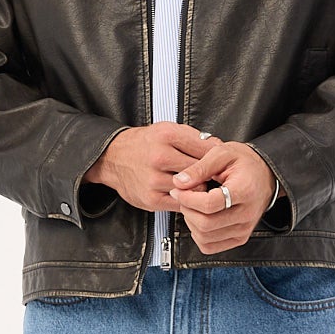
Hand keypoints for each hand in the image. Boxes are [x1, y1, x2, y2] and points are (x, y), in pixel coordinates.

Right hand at [84, 123, 218, 212]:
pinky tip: (187, 195)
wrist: (112, 158)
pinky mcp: (152, 199)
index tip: (221, 162)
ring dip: (199, 189)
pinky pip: (181, 204)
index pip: (205, 149)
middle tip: (215, 177)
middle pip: (201, 170)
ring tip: (200, 186)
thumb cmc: (143, 144)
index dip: (217, 157)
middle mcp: (160, 157)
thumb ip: (193, 137)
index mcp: (167, 136)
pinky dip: (187, 201)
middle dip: (210, 174)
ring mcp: (155, 180)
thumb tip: (218, 146)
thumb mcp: (166, 130)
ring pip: (193, 189)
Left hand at [168, 139, 277, 253]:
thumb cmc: (244, 163)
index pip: (210, 204)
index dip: (188, 198)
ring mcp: (244, 229)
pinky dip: (198, 235)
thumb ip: (200, 167)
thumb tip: (179, 182)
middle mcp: (247, 214)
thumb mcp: (222, 153)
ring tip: (192, 206)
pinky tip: (199, 218)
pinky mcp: (239, 238)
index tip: (178, 189)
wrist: (265, 175)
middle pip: (206, 224)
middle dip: (187, 210)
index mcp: (245, 191)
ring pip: (205, 237)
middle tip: (183, 197)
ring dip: (191, 222)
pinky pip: (210, 246)